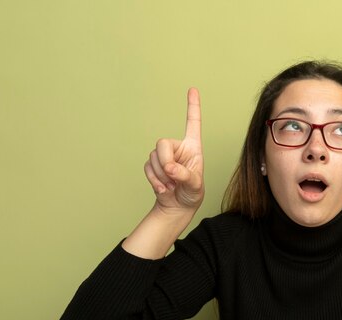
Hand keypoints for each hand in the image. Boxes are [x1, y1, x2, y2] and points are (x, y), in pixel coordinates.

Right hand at [144, 88, 204, 212]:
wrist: (178, 207)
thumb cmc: (192, 194)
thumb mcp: (195, 186)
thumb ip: (185, 175)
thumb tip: (170, 168)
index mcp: (193, 147)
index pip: (193, 123)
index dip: (192, 107)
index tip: (192, 89)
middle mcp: (178, 148)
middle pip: (162, 143)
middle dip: (164, 161)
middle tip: (171, 177)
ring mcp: (165, 156)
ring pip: (153, 156)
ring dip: (160, 175)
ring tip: (172, 186)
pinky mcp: (154, 164)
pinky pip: (147, 167)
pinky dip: (154, 179)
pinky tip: (163, 188)